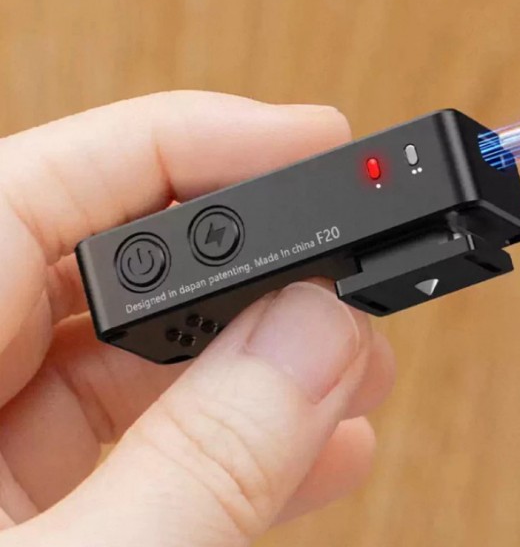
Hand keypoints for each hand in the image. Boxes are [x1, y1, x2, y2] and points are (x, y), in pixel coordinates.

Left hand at [0, 93, 394, 546]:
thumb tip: (316, 335)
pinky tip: (319, 447)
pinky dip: (235, 438)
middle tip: (350, 271)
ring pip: (144, 354)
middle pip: (117, 262)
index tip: (309, 137)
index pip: (46, 184)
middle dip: (256, 266)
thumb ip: (196, 460)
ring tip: (359, 367)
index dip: (189, 137)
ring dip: (266, 356)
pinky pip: (142, 439)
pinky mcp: (34, 507)